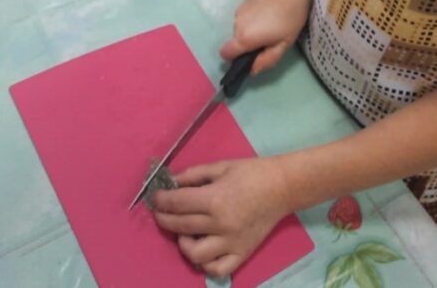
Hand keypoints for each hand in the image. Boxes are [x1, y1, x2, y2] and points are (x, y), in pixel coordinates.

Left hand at [152, 158, 289, 276]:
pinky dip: (205, 263)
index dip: (161, 200)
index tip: (155, 197)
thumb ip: (193, 175)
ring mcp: (231, 242)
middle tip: (160, 212)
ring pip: (195, 254)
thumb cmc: (251, 172)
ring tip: (183, 232)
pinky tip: (202, 250)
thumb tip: (172, 183)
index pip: (178, 203)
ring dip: (182, 243)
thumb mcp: (220, 166)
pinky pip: (217, 269)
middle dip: (164, 218)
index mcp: (215, 199)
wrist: (281, 187)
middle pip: (181, 226)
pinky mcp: (242, 254)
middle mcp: (220, 224)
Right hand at [219, 0, 313, 73]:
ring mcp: (239, 11)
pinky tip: (270, 12)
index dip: (235, 60)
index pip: (225, 54)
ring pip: (241, 29)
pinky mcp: (244, 1)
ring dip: (252, 31)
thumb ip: (267, 59)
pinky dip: (254, 19)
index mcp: (244, 38)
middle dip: (250, 44)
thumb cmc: (291, 15)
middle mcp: (236, 24)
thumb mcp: (284, 43)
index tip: (253, 56)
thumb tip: (252, 70)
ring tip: (274, 23)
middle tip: (272, 38)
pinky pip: (245, 17)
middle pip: (236, 42)